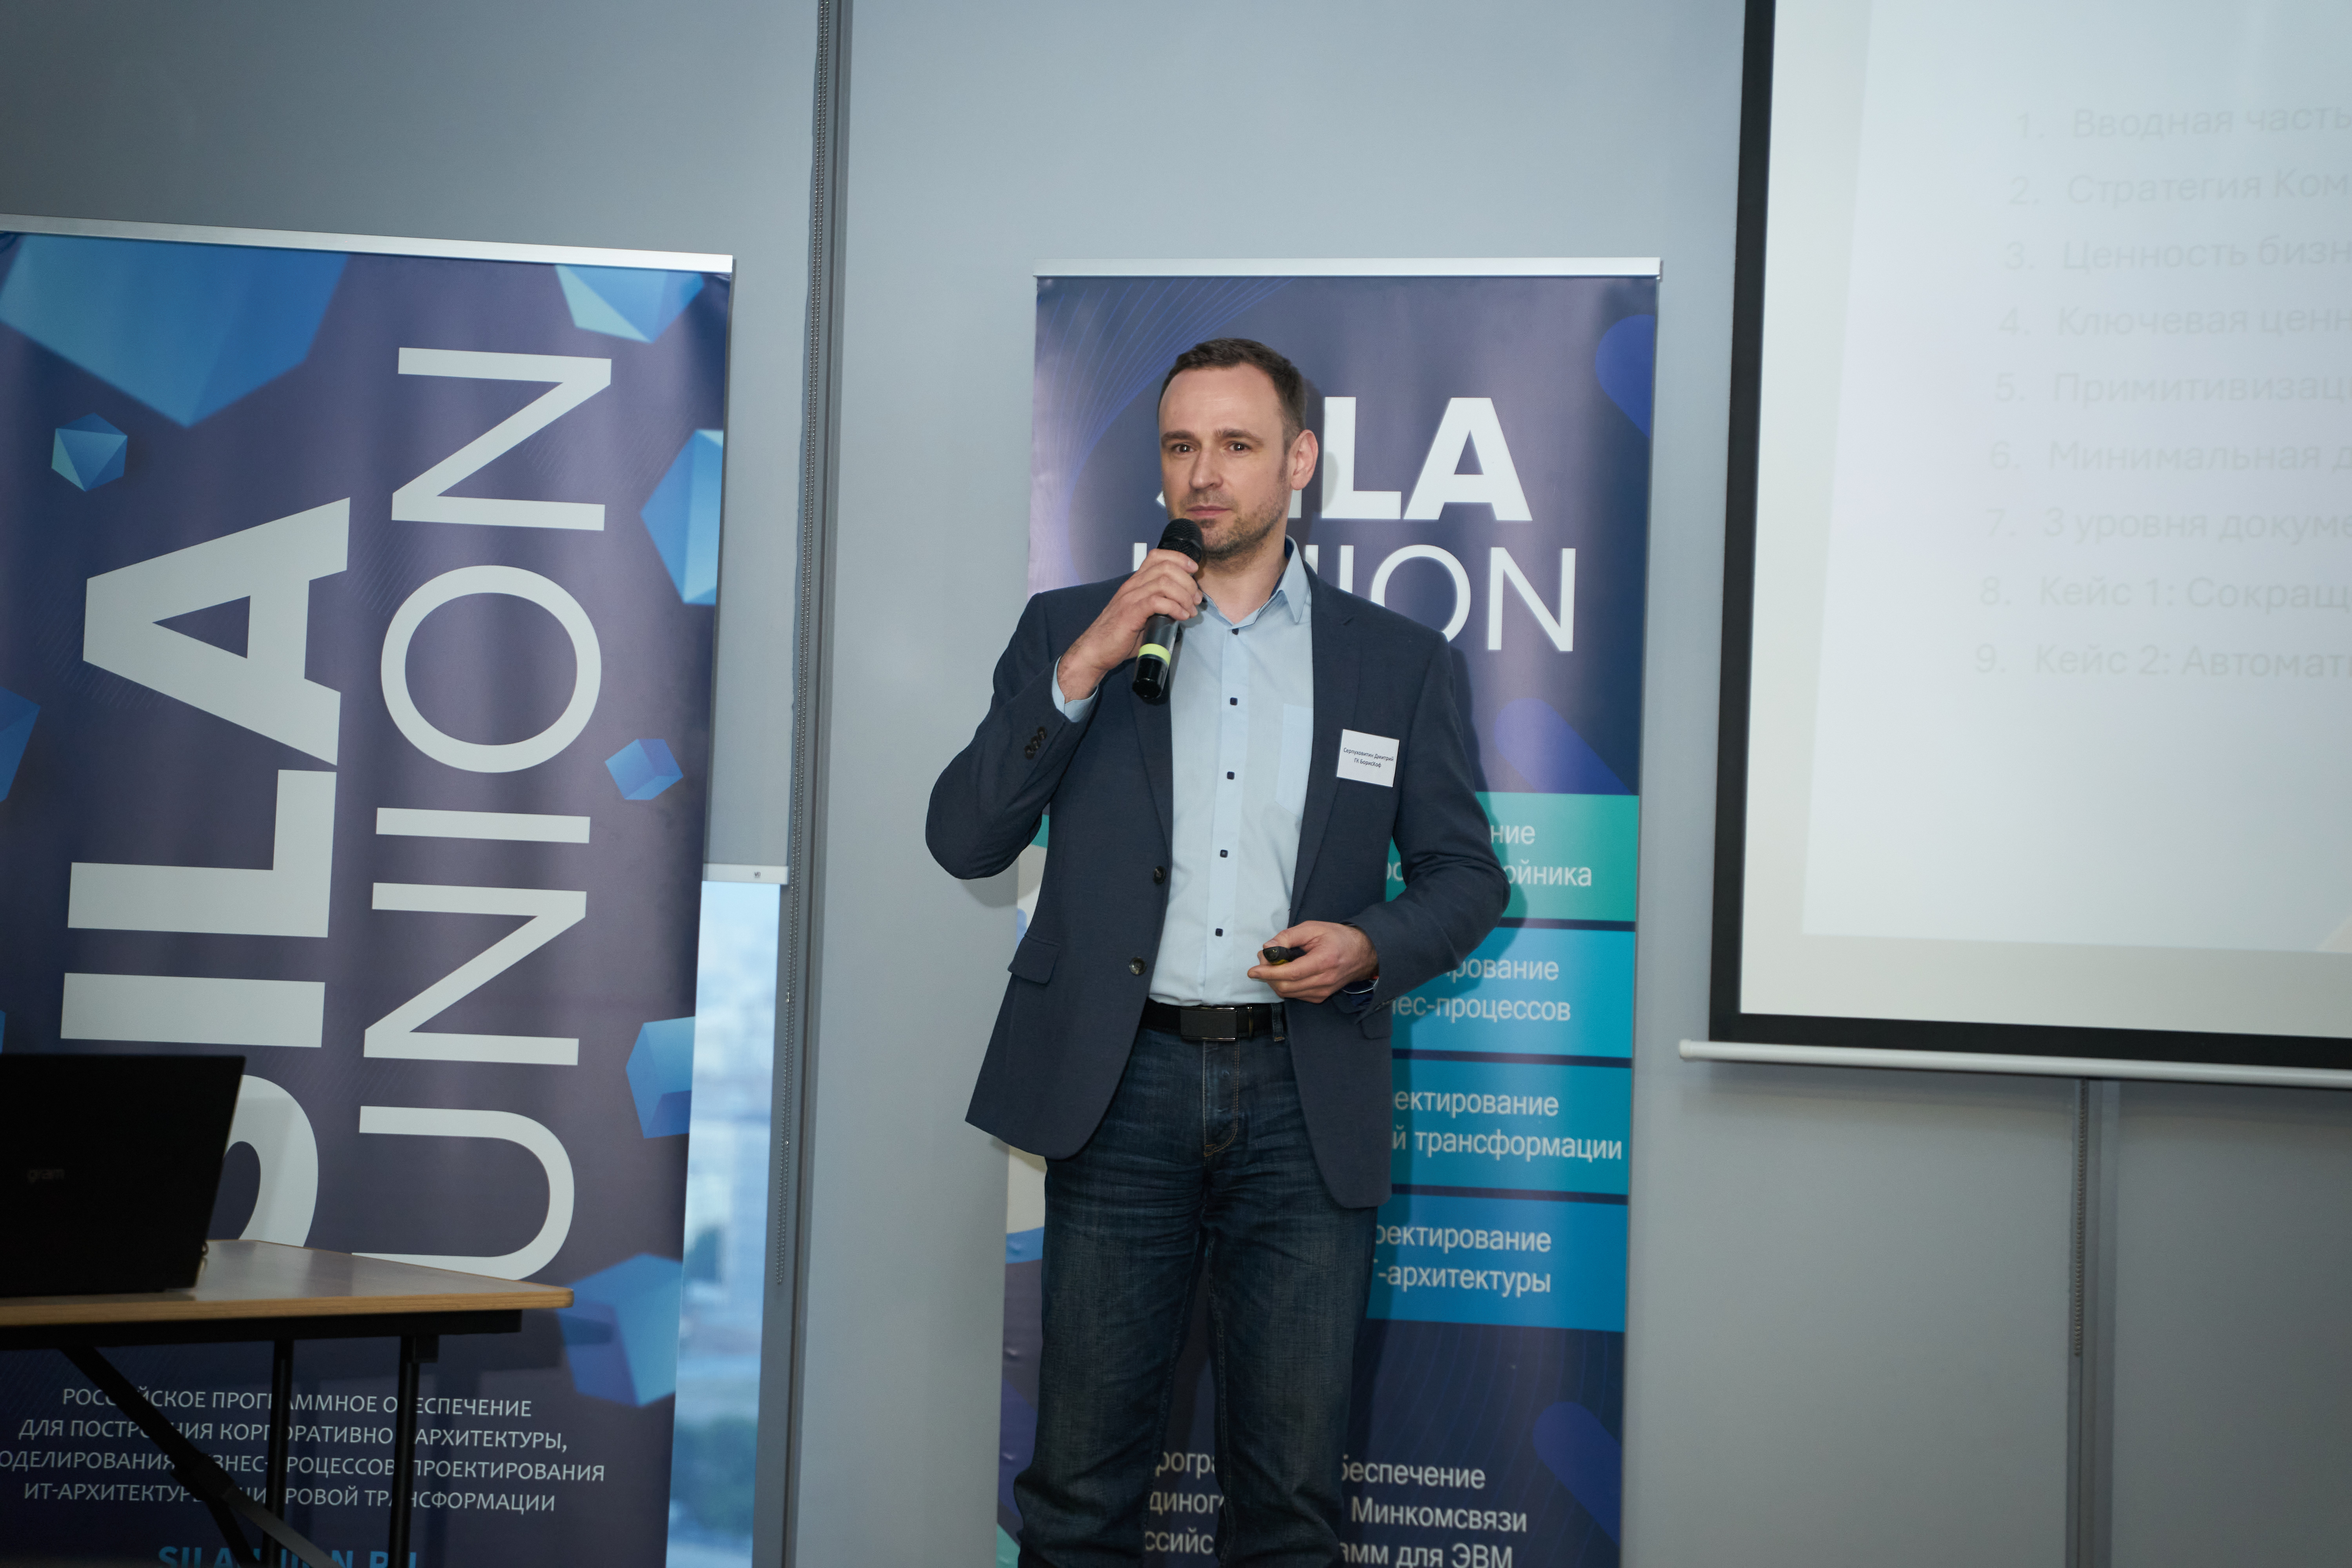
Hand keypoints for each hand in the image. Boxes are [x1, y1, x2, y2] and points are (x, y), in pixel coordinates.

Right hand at [1055, 548, 1202, 700]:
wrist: (1096, 650)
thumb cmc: (1119, 636)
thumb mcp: (1142, 615)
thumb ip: (1159, 608)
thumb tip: (1183, 610)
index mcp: (1135, 583)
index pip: (1157, 556)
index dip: (1179, 558)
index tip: (1193, 571)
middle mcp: (1132, 586)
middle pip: (1166, 567)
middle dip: (1187, 581)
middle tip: (1196, 599)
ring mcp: (1130, 598)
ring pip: (1164, 582)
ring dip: (1184, 595)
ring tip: (1190, 610)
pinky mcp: (1130, 612)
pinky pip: (1157, 601)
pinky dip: (1175, 607)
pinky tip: (1181, 616)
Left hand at [1248, 922, 1377, 1004]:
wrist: (1363, 953)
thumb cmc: (1339, 938)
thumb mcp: (1313, 928)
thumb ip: (1288, 936)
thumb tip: (1268, 948)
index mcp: (1324, 961)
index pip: (1290, 973)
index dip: (1268, 973)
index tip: (1253, 970)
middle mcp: (1324, 981)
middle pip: (1286, 987)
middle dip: (1268, 975)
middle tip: (1263, 961)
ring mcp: (1323, 991)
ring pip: (1288, 993)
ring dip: (1274, 980)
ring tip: (1274, 964)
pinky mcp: (1321, 997)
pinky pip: (1295, 995)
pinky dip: (1285, 985)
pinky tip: (1286, 972)